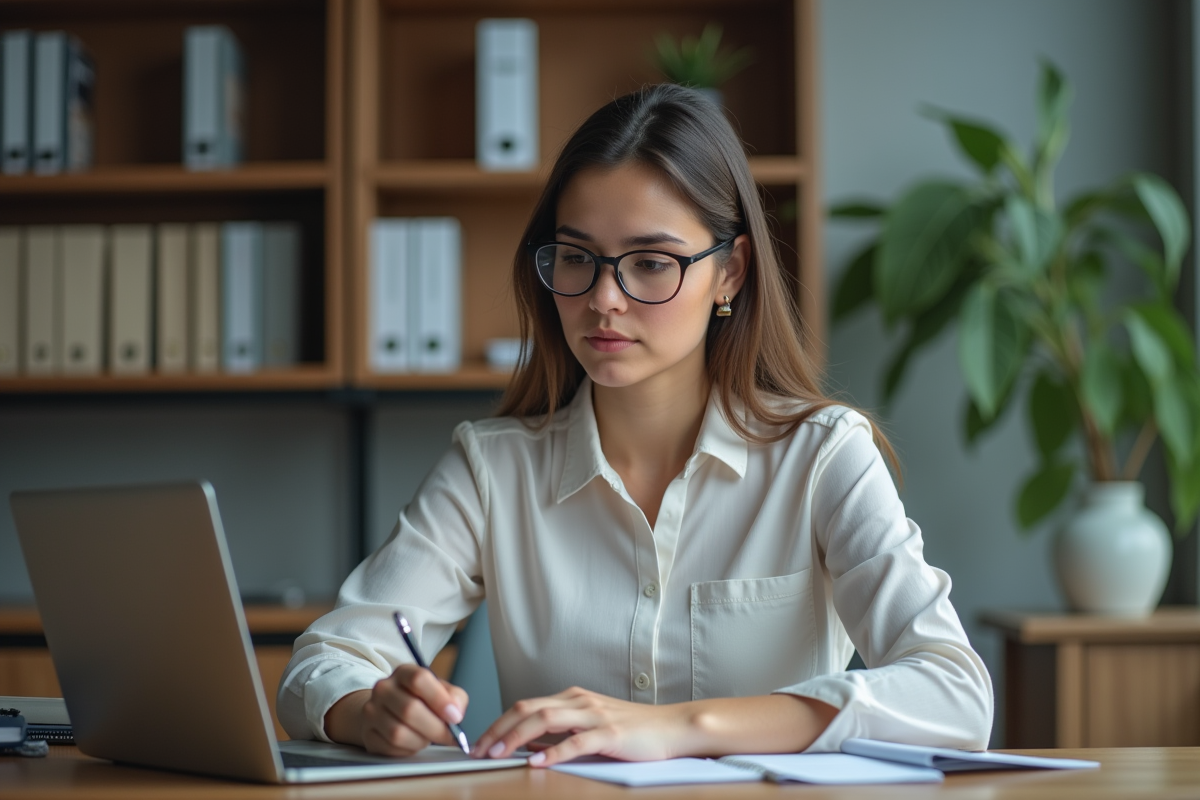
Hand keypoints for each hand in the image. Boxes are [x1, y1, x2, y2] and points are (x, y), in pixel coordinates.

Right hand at [325, 664, 468, 756]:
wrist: (388, 710)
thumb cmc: (420, 700)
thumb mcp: (440, 691)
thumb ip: (454, 697)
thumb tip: (455, 713)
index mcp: (404, 672)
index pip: (419, 679)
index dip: (439, 699)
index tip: (455, 717)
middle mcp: (383, 688)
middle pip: (409, 709)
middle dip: (435, 728)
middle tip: (449, 736)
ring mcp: (371, 711)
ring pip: (398, 733)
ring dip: (421, 740)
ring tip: (428, 737)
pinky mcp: (367, 734)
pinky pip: (390, 748)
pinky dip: (408, 749)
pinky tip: (414, 742)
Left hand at [472, 686, 689, 766]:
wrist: (673, 727)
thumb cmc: (633, 730)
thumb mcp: (591, 726)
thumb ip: (562, 732)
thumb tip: (528, 745)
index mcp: (573, 698)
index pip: (526, 705)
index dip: (499, 723)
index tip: (480, 742)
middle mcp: (579, 701)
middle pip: (528, 709)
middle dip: (498, 729)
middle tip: (478, 750)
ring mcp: (595, 715)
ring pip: (545, 720)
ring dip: (516, 737)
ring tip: (497, 754)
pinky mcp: (610, 734)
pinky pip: (576, 742)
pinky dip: (553, 752)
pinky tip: (537, 762)